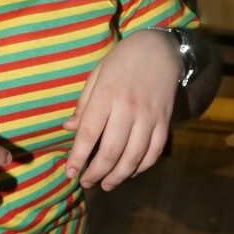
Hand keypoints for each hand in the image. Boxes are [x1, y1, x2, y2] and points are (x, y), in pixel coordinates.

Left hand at [66, 30, 180, 190]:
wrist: (160, 48)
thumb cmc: (122, 61)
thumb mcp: (97, 75)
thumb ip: (84, 104)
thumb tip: (69, 129)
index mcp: (106, 96)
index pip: (88, 134)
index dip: (77, 158)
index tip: (70, 173)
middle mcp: (128, 109)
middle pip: (110, 151)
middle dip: (96, 173)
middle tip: (86, 183)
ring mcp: (149, 117)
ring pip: (133, 157)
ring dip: (118, 176)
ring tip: (106, 185)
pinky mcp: (165, 121)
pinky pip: (154, 151)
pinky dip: (142, 167)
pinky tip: (130, 172)